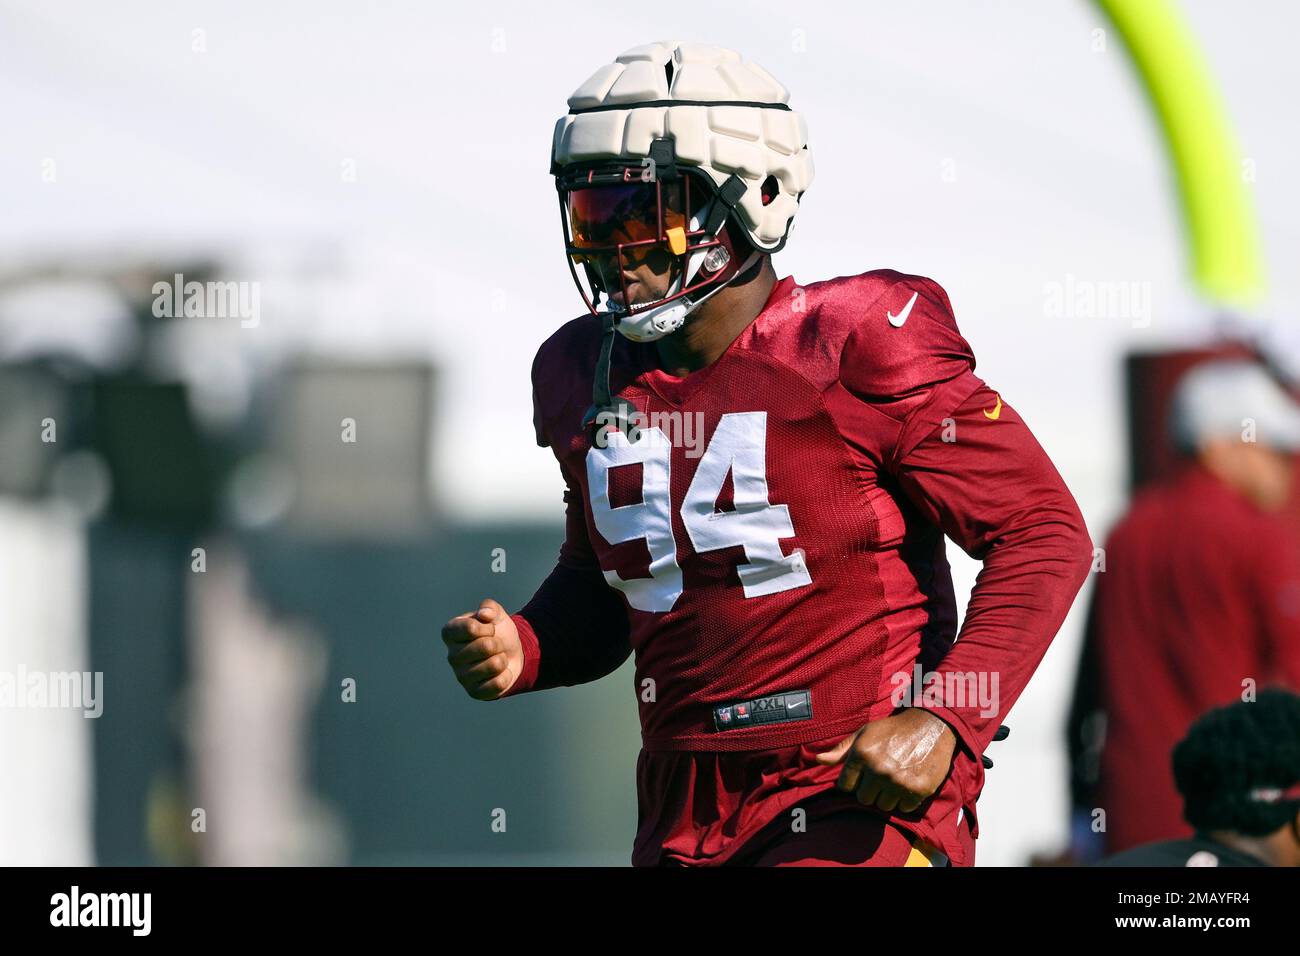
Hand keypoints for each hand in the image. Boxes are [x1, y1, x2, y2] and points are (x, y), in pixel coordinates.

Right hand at [442, 599, 522, 700]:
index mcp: (450, 633)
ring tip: (498, 658)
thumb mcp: (496, 614)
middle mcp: (451, 656)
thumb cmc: (498, 632)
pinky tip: (500, 673)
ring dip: (503, 659)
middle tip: (496, 645)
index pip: (470, 628)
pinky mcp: (474, 692)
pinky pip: (497, 684)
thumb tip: (484, 614)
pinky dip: (506, 676)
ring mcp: (461, 676)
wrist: (511, 654)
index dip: (487, 627)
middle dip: (498, 643)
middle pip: (484, 646)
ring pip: (493, 665)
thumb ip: (490, 607)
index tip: (490, 629)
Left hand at [814, 709, 957, 813]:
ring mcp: (898, 781)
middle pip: (863, 799)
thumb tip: (818, 760)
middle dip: (870, 790)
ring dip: (888, 796)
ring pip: (883, 806)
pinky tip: (908, 782)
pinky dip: (905, 800)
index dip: (853, 782)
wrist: (930, 725)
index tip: (863, 775)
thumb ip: (841, 750)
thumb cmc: (892, 730)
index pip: (845, 786)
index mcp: (861, 754)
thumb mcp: (864, 734)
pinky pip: (903, 808)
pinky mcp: (918, 790)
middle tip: (882, 776)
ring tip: (895, 778)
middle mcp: (878, 769)